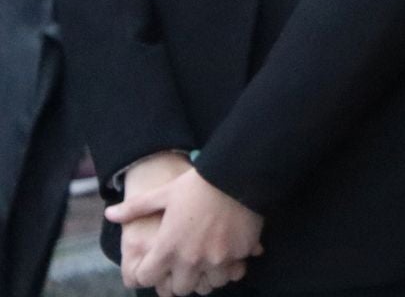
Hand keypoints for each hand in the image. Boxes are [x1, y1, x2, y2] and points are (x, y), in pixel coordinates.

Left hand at [108, 168, 261, 295]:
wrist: (237, 175)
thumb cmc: (197, 185)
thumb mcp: (163, 193)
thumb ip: (135, 208)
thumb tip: (109, 214)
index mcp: (168, 247)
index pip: (148, 279)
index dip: (150, 272)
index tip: (158, 263)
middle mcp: (191, 259)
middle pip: (180, 289)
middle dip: (181, 279)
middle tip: (187, 265)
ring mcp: (217, 259)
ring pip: (210, 285)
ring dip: (208, 277)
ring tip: (210, 260)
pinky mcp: (240, 254)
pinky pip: (233, 272)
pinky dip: (231, 267)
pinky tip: (231, 252)